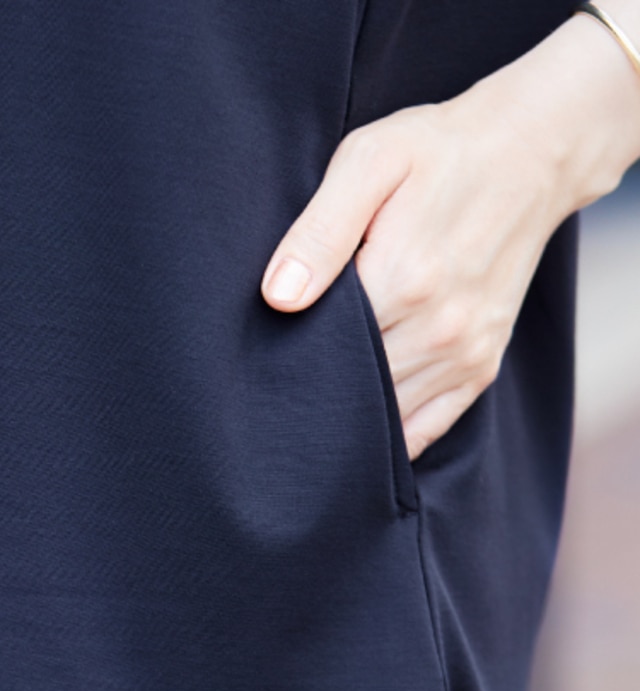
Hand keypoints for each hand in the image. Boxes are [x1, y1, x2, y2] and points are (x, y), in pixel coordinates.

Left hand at [260, 6, 639, 461]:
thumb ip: (321, 230)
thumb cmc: (438, 152)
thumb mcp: (370, 161)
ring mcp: (463, 355)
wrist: (532, 153)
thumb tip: (278, 297)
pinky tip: (357, 425)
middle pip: (350, 389)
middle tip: (277, 380)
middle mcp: (438, 329)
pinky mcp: (479, 368)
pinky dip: (389, 435)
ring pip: (384, 418)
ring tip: (314, 397)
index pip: (322, 351)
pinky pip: (423, 429)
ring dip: (346, 417)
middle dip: (313, 387)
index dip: (285, 357)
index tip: (261, 356)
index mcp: (404, 280)